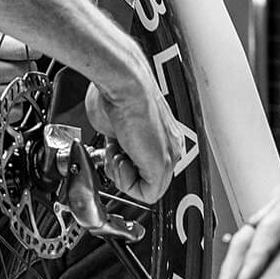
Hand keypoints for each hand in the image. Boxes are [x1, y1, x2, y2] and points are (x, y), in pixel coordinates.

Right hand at [0, 28, 41, 125]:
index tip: (28, 53)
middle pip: (27, 69)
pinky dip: (13, 106)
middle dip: (22, 68)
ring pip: (25, 90)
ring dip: (18, 87)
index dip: (29, 51)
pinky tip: (0, 97)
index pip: (27, 49)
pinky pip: (17, 111)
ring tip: (2, 82)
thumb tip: (22, 32)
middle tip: (9, 67)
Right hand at [83, 61, 183, 203]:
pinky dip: (127, 183)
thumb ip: (117, 140)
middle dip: (121, 169)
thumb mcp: (113, 122)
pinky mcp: (162, 166)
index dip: (120, 161)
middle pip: (145, 176)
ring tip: (116, 152)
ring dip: (122, 176)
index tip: (111, 147)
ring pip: (146, 188)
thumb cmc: (117, 92)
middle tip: (113, 151)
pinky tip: (121, 161)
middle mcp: (169, 145)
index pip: (142, 162)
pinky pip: (148, 194)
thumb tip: (112, 145)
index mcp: (159, 134)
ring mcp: (168, 156)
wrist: (124, 83)